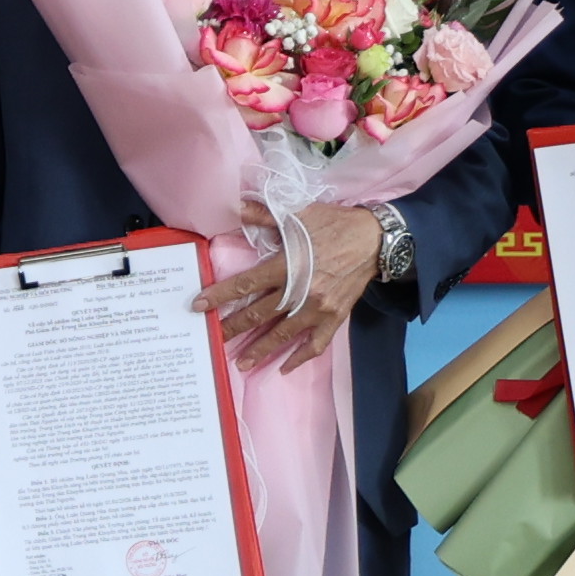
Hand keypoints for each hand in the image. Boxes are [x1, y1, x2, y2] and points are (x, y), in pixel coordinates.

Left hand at [203, 204, 383, 371]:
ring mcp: (319, 308)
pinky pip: (315, 344)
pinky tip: (285, 367)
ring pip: (284, 334)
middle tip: (214, 339)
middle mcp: (301, 291)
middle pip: (260, 314)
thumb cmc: (334, 224)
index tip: (199, 306)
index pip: (246, 284)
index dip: (220, 295)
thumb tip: (236, 208)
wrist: (375, 239)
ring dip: (261, 349)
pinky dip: (300, 357)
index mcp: (288, 265)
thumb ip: (265, 216)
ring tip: (242, 362)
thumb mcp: (298, 215)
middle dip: (234, 327)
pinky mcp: (335, 317)